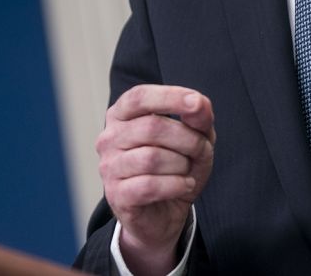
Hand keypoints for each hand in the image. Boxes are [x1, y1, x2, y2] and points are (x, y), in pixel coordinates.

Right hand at [97, 85, 214, 274]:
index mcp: (122, 115)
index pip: (140, 97)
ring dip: (181, 164)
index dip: (169, 97)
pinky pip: (150, 185)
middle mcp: (109, 138)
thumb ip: (198, 117)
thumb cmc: (175, 168)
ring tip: (187, 171)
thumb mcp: (194, 138)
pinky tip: (184, 185)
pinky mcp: (116, 195)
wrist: (163, 214)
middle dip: (188, 138)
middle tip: (201, 150)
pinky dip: (176, 185)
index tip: (197, 103)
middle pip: (152, 127)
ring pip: (152, 158)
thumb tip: (199, 104)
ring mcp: (109, 167)